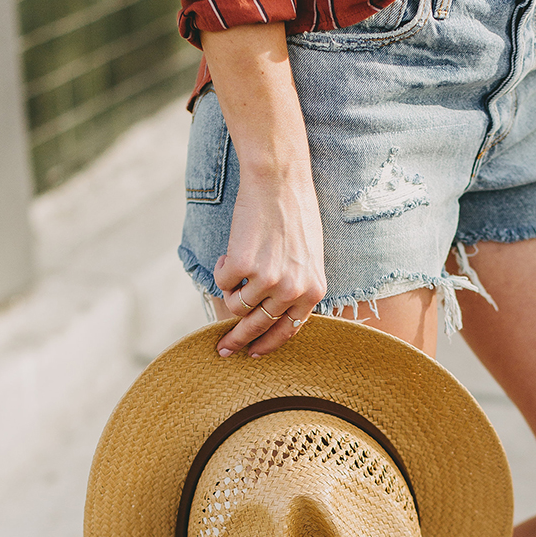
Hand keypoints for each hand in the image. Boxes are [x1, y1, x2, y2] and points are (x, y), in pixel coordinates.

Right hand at [214, 164, 326, 357]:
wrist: (279, 183)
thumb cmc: (294, 215)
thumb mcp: (309, 258)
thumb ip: (297, 288)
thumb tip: (272, 316)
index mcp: (313, 290)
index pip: (288, 331)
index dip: (268, 345)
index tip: (253, 354)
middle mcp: (293, 290)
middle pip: (258, 326)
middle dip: (238, 340)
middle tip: (223, 349)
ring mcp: (268, 279)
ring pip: (236, 306)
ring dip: (230, 292)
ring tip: (235, 267)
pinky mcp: (243, 266)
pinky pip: (222, 282)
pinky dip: (222, 268)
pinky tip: (232, 251)